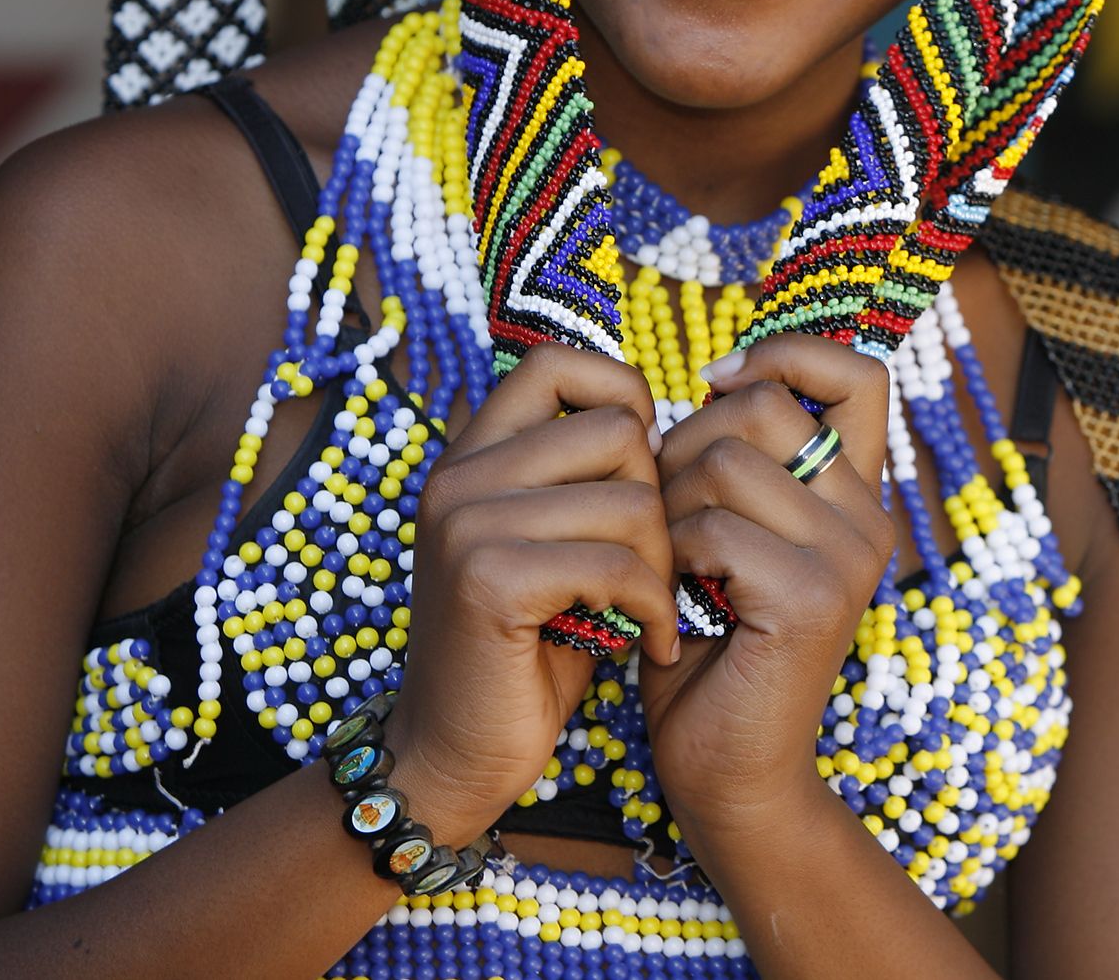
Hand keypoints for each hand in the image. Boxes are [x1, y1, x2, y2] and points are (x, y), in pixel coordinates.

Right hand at [390, 343, 678, 839]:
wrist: (455, 756)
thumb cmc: (529, 649)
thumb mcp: (555, 544)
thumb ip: (585, 479)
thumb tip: (661, 422)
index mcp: (471, 454)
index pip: (558, 362)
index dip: (623, 400)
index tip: (645, 472)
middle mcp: (458, 475)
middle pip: (617, 430)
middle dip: (661, 500)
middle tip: (656, 566)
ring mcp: (464, 523)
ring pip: (630, 499)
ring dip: (662, 563)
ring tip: (651, 609)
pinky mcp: (488, 578)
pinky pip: (617, 563)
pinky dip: (652, 607)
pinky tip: (649, 644)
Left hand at [640, 334, 898, 837]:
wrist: (725, 771)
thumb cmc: (709, 649)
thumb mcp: (727, 536)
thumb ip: (739, 463)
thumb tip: (712, 378)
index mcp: (856, 494)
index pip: (857, 372)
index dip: (786, 355)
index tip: (717, 385)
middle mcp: (869, 516)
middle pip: (763, 405)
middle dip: (685, 444)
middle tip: (667, 516)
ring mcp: (850, 556)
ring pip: (725, 462)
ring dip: (668, 509)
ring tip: (669, 567)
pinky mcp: (814, 597)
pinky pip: (714, 529)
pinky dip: (671, 560)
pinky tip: (674, 603)